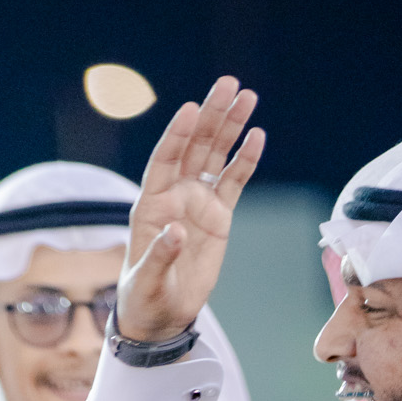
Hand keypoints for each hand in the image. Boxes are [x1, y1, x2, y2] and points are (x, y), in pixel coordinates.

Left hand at [115, 77, 263, 342]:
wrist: (162, 316)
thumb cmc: (144, 298)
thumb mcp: (146, 282)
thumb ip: (159, 256)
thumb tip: (175, 230)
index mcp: (151, 204)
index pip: (164, 160)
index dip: (177, 135)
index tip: (191, 109)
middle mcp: (174, 195)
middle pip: (194, 147)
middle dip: (211, 116)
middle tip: (229, 84)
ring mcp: (197, 202)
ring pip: (215, 156)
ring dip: (231, 127)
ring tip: (247, 97)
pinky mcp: (218, 216)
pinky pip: (234, 182)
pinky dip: (245, 160)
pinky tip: (257, 136)